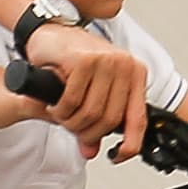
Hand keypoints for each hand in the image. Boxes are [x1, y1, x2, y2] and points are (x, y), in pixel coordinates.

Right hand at [24, 23, 147, 160]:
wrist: (49, 31)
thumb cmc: (71, 58)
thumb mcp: (90, 92)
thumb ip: (93, 122)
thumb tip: (91, 151)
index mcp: (135, 74)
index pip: (138, 119)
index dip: (129, 145)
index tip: (117, 156)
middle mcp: (125, 65)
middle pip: (109, 120)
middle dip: (86, 132)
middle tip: (72, 127)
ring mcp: (106, 61)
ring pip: (90, 113)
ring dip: (70, 121)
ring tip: (61, 114)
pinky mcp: (84, 60)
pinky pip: (72, 101)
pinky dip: (60, 110)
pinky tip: (55, 105)